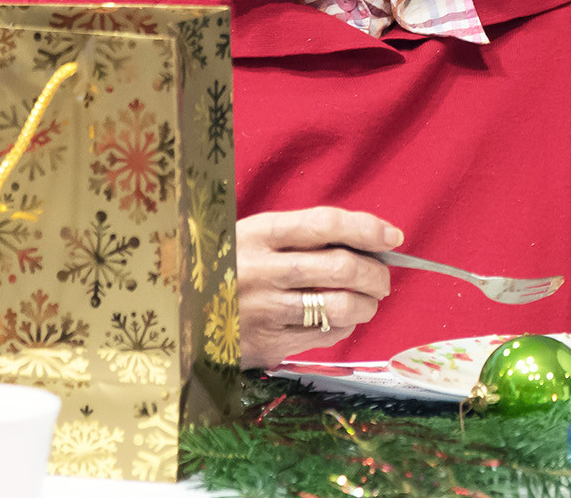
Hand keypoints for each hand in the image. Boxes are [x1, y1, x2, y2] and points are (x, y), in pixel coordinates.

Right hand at [236, 207, 403, 368]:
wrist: (176, 314)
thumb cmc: (229, 268)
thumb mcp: (252, 238)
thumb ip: (302, 236)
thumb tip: (370, 241)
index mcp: (258, 234)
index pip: (326, 224)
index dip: (368, 229)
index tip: (394, 237)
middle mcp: (261, 271)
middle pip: (342, 268)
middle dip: (376, 273)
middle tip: (382, 278)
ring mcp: (264, 311)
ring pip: (340, 306)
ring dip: (368, 304)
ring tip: (368, 300)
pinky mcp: (267, 345)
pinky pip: (325, 335)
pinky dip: (346, 326)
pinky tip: (342, 319)